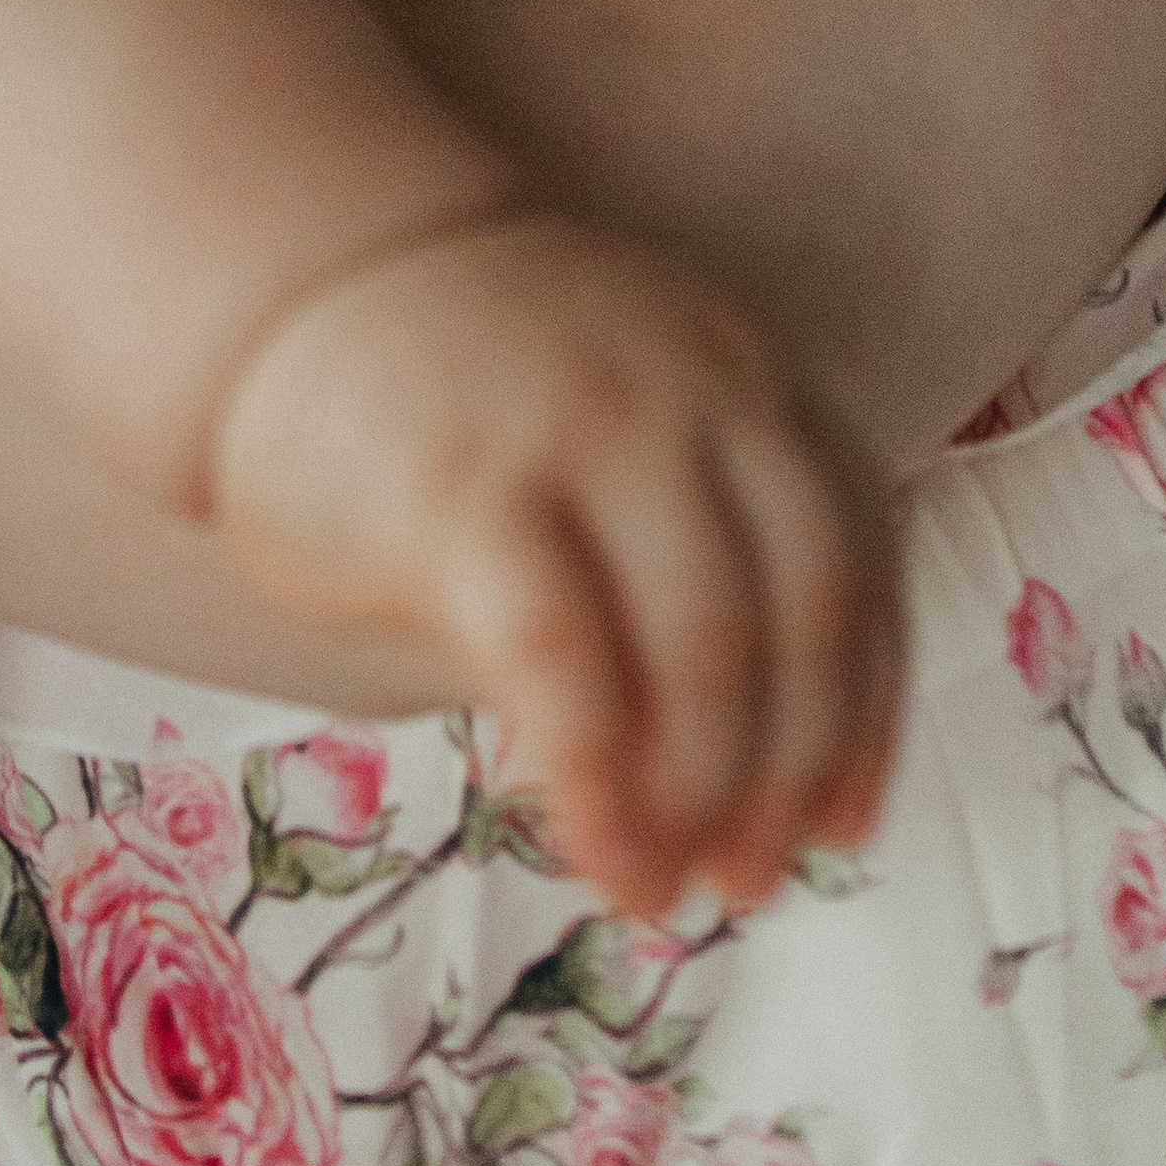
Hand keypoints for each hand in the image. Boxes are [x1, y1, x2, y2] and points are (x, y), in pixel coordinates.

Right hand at [207, 212, 901, 916]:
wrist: (300, 279)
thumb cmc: (468, 392)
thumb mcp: (632, 425)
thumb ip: (702, 552)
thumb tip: (747, 780)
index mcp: (747, 374)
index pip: (859, 556)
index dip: (865, 714)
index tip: (843, 825)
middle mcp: (690, 389)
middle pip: (803, 608)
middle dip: (789, 773)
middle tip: (748, 877)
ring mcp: (581, 429)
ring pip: (705, 642)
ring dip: (702, 797)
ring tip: (664, 886)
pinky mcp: (466, 489)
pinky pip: (567, 659)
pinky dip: (599, 780)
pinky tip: (594, 847)